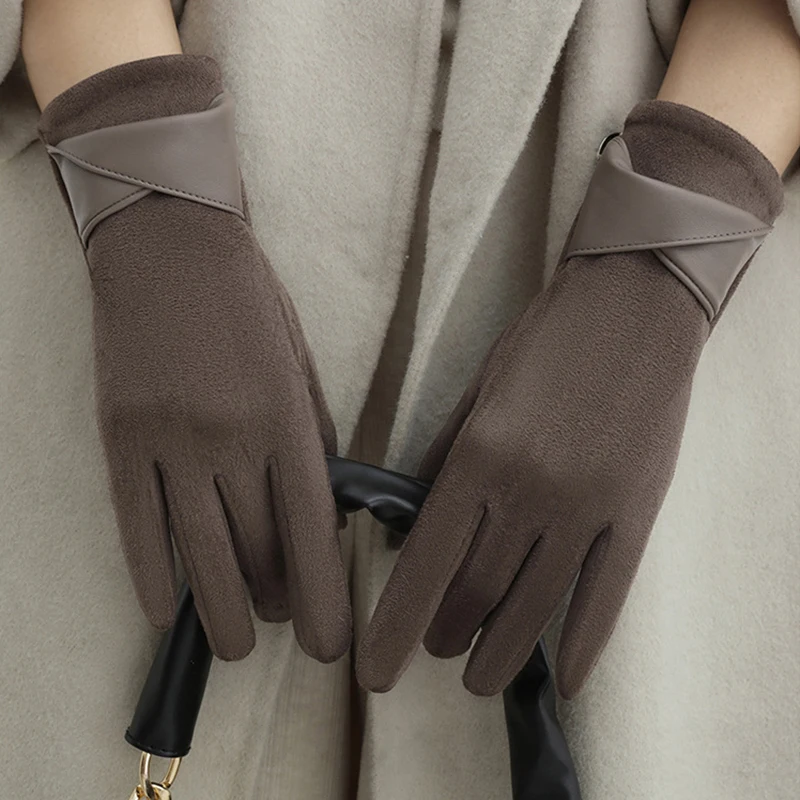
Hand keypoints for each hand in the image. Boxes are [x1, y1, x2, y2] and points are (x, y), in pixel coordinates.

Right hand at [38, 56, 350, 662]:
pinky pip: (136, 530)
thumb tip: (317, 514)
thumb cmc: (248, 303)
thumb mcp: (301, 365)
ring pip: (198, 556)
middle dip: (278, 603)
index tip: (332, 642)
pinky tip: (168, 616)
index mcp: (286, 418)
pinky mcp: (119, 441)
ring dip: (220, 613)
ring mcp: (168, 443)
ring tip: (238, 641)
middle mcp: (230, 439)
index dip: (324, 596)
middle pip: (256, 551)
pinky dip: (152, 581)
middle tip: (285, 624)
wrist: (166, 247)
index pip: (311, 530)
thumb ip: (313, 442)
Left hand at [357, 100, 781, 697]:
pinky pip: (608, 594)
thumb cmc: (543, 341)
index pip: (425, 562)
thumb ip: (441, 460)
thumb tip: (411, 527)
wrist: (633, 304)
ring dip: (501, 653)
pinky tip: (568, 680)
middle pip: (477, 590)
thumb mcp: (476, 390)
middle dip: (446, 631)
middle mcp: (528, 489)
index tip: (374, 672)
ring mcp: (588, 505)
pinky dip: (586, 644)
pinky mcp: (636, 511)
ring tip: (478, 677)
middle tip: (435, 647)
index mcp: (478, 454)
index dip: (395, 624)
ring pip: (536, 605)